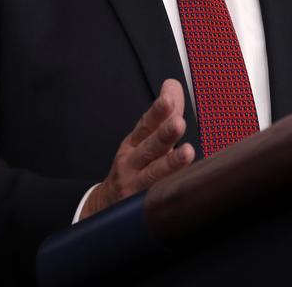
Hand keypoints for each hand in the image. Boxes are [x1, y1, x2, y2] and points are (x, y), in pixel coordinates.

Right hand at [79, 78, 194, 219]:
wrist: (103, 206)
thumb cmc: (132, 166)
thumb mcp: (142, 138)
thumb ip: (162, 114)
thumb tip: (173, 84)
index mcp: (134, 144)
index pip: (146, 125)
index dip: (157, 112)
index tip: (168, 99)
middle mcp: (132, 163)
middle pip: (149, 147)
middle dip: (164, 135)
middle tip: (179, 123)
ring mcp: (135, 186)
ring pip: (154, 174)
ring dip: (170, 163)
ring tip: (188, 153)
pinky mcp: (140, 207)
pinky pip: (157, 199)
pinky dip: (169, 193)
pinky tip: (184, 186)